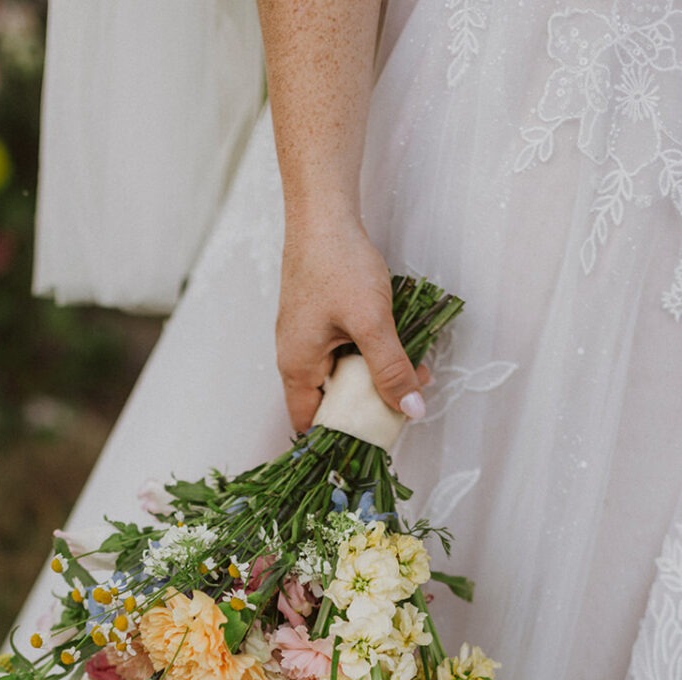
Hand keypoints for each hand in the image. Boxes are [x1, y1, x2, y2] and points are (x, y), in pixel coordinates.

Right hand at [276, 209, 429, 431]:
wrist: (323, 213)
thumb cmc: (337, 263)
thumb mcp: (371, 322)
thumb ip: (390, 369)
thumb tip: (410, 409)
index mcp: (297, 367)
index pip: (310, 423)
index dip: (339, 437)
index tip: (373, 439)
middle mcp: (296, 357)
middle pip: (330, 401)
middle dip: (368, 405)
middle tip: (405, 402)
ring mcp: (307, 337)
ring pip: (342, 374)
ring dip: (374, 377)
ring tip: (410, 370)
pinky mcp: (319, 320)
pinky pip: (344, 351)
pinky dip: (368, 354)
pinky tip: (394, 344)